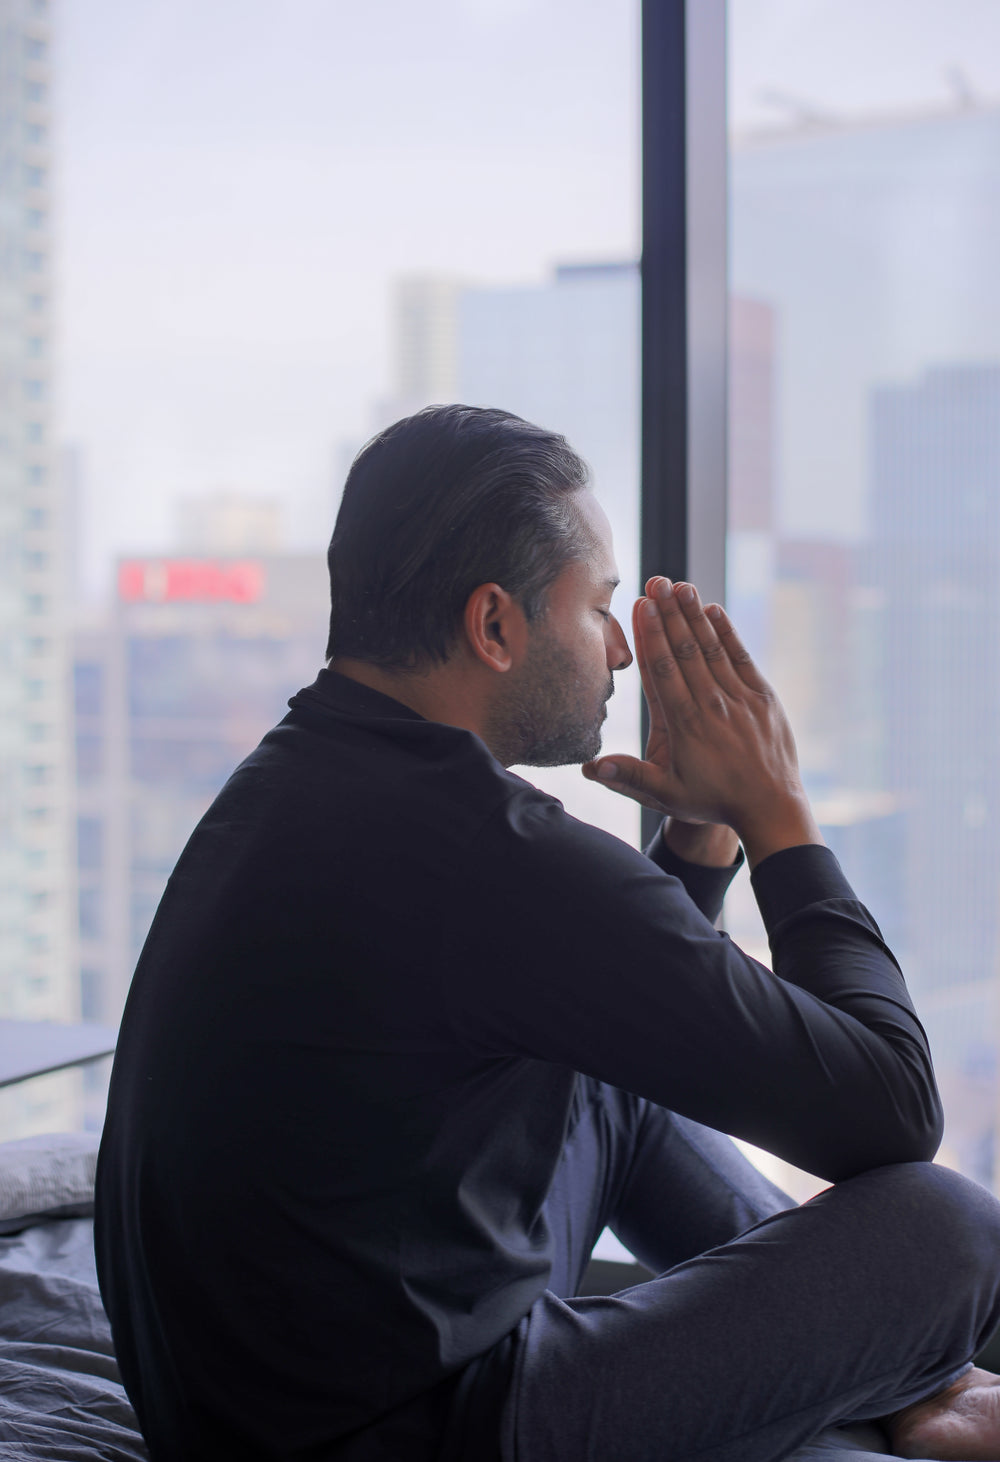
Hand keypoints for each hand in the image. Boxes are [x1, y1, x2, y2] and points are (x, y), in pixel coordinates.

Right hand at [582, 577, 821, 867]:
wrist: (772, 809)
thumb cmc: (714, 802)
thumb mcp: (666, 796)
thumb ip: (628, 777)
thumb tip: (589, 768)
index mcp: (686, 725)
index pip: (663, 671)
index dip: (651, 635)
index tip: (641, 605)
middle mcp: (712, 706)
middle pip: (686, 651)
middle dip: (669, 614)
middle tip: (656, 582)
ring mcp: (740, 699)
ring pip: (712, 649)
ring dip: (695, 615)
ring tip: (680, 586)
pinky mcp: (763, 698)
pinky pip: (741, 657)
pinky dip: (727, 633)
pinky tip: (713, 610)